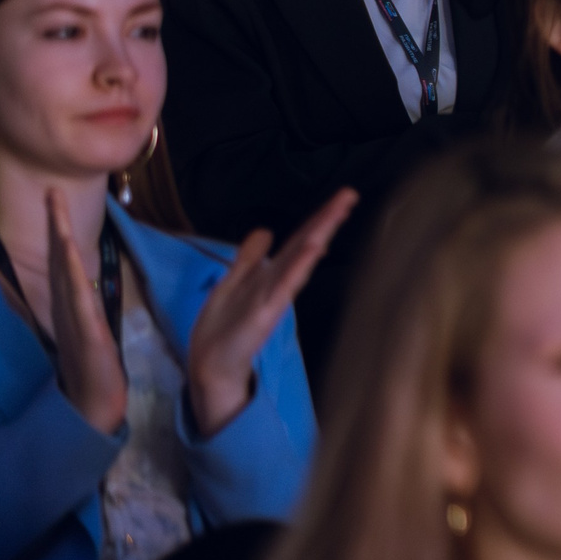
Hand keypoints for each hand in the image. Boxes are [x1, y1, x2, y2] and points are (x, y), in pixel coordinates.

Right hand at [40, 190, 128, 434]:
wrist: (95, 408)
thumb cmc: (96, 375)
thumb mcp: (93, 337)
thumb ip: (86, 313)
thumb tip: (85, 290)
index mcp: (73, 308)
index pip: (66, 263)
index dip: (61, 232)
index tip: (59, 202)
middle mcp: (69, 309)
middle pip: (61, 259)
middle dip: (56, 225)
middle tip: (52, 191)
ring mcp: (76, 321)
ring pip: (66, 273)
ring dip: (61, 240)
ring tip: (58, 210)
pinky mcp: (89, 336)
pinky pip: (80, 300)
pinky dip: (73, 276)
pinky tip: (70, 256)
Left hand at [185, 188, 356, 434]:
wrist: (211, 365)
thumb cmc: (223, 328)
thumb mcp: (232, 283)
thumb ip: (249, 259)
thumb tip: (265, 230)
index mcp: (270, 275)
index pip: (298, 240)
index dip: (318, 218)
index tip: (342, 195)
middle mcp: (277, 282)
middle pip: (305, 245)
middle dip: (326, 220)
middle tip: (350, 194)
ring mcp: (274, 297)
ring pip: (299, 260)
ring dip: (318, 236)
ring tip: (337, 212)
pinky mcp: (266, 313)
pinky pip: (285, 286)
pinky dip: (301, 267)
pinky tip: (315, 249)